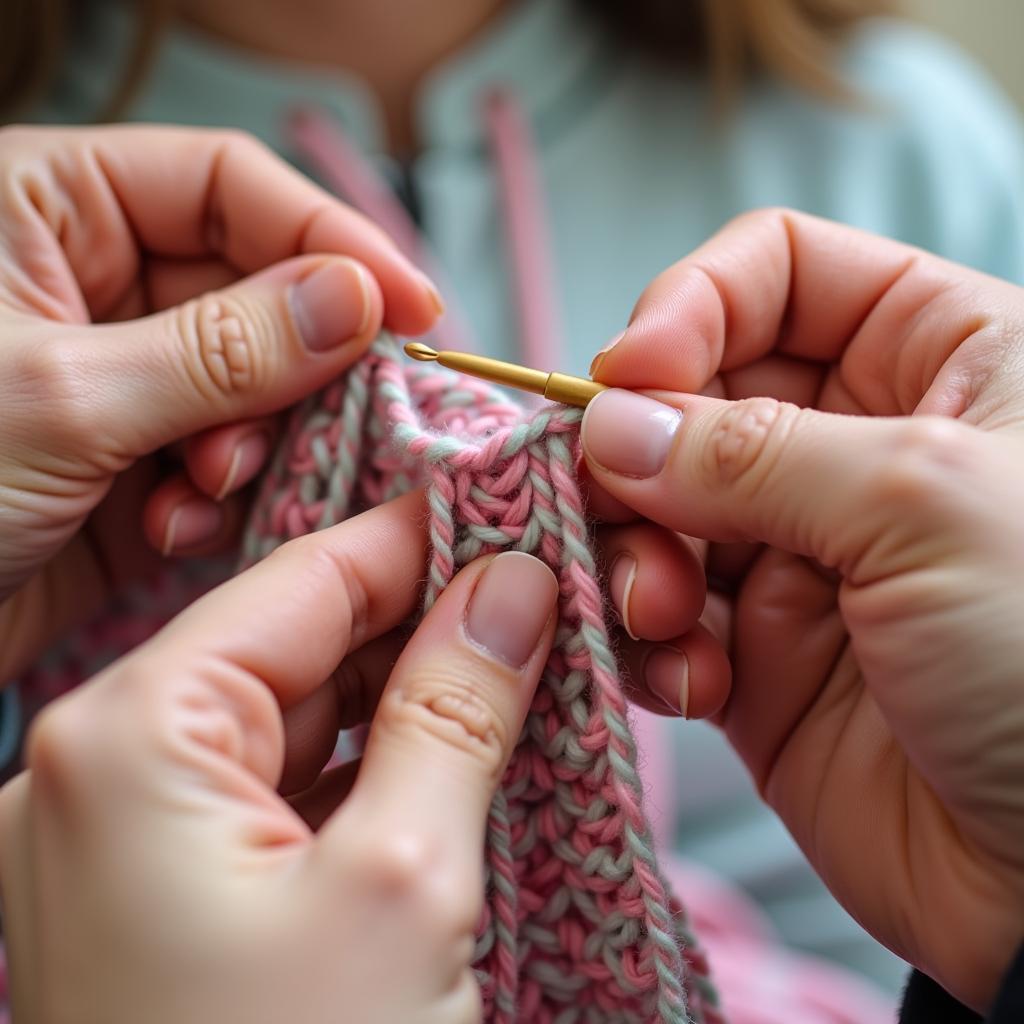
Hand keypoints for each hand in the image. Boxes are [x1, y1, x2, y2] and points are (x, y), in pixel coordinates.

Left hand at [0, 124, 441, 681]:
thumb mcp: (64, 395)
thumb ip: (222, 347)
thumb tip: (354, 299)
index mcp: (50, 210)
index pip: (228, 187)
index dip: (331, 238)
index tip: (411, 306)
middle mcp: (95, 287)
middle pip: (258, 296)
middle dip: (295, 369)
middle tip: (332, 421)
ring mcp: (124, 381)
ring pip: (255, 390)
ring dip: (255, 446)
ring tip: (211, 489)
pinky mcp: (136, 464)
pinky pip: (227, 463)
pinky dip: (222, 500)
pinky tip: (178, 527)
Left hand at [0, 490, 559, 1022]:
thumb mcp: (405, 881)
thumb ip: (457, 703)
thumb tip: (512, 585)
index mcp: (128, 737)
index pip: (302, 579)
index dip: (419, 542)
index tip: (513, 517)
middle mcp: (101, 773)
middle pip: (297, 643)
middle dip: (423, 621)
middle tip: (540, 601)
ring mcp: (128, 843)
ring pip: (296, 716)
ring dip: (408, 695)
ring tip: (519, 669)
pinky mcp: (170, 901)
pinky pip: (283, 790)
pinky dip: (373, 767)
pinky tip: (458, 755)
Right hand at [582, 209, 1023, 1009]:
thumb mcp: (922, 506)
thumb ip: (749, 450)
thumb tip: (609, 423)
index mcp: (939, 361)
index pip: (779, 274)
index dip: (691, 307)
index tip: (629, 373)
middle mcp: (859, 448)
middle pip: (694, 392)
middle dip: (640, 448)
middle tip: (622, 504)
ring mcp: (800, 553)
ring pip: (656, 504)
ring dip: (632, 551)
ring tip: (661, 609)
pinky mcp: (755, 652)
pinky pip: (656, 613)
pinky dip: (646, 639)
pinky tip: (688, 680)